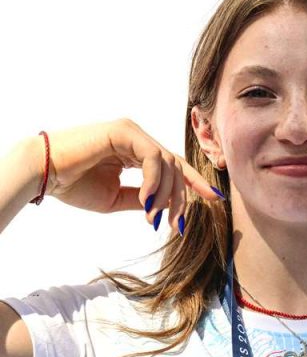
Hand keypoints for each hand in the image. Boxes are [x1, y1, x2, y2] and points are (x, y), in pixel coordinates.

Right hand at [38, 119, 220, 231]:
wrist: (43, 175)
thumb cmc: (73, 185)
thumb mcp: (117, 198)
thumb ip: (143, 199)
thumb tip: (164, 207)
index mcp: (134, 151)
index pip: (173, 165)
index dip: (195, 182)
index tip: (214, 198)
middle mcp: (136, 138)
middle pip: (175, 167)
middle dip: (180, 199)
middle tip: (176, 225)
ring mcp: (130, 132)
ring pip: (168, 163)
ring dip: (167, 195)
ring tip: (155, 217)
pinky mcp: (123, 131)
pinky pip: (153, 157)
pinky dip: (155, 181)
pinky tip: (147, 201)